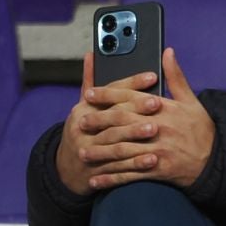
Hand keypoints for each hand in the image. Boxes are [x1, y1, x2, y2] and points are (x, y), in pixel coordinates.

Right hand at [55, 50, 162, 192]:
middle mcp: (83, 128)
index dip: (131, 83)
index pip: (109, 92)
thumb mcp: (84, 106)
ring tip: (156, 130)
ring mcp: (89, 150)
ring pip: (115, 141)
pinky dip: (135, 164)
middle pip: (112, 116)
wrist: (67, 170)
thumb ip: (90, 81)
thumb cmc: (83, 131)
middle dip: (135, 109)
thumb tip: (91, 54)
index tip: (153, 76)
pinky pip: (119, 167)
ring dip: (135, 135)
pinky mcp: (97, 171)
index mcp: (82, 109)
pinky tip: (152, 161)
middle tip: (158, 103)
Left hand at [74, 50, 216, 192]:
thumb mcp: (192, 101)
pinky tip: (97, 180)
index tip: (90, 93)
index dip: (109, 95)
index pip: (132, 98)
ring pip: (123, 150)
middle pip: (122, 122)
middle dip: (99, 122)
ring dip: (101, 152)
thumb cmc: (202, 130)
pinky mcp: (158, 170)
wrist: (216, 162)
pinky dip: (112, 179)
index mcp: (166, 109)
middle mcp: (160, 128)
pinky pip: (131, 175)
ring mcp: (158, 151)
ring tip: (83, 152)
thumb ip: (176, 77)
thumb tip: (167, 52)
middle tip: (80, 122)